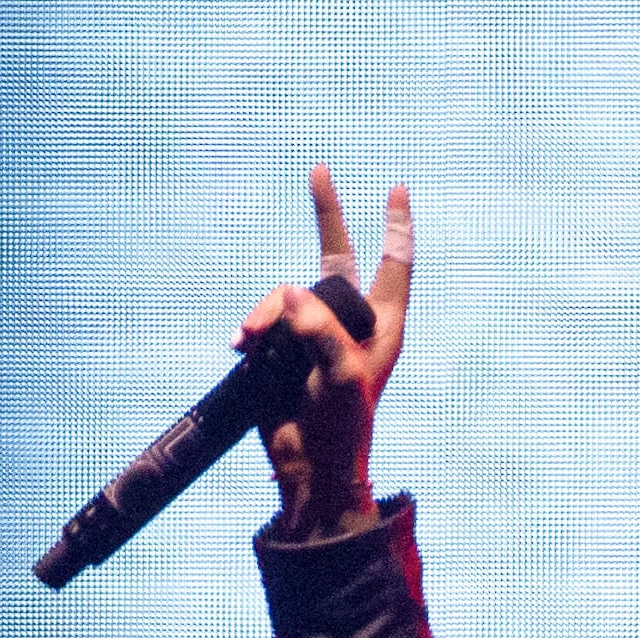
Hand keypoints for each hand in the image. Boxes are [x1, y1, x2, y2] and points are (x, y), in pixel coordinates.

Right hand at [240, 167, 412, 538]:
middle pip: (337, 254)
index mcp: (381, 325)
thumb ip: (319, 329)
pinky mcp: (282, 348)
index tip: (397, 189)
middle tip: (319, 170)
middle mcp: (349, 321)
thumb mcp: (340, 374)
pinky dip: (250, 331)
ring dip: (265, 315)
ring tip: (253, 344)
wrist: (308, 464)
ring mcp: (313, 332)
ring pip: (285, 296)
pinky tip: (242, 348)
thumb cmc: (340, 424)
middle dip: (327, 214)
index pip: (394, 265)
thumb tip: (290, 294)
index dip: (396, 227)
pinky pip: (262, 320)